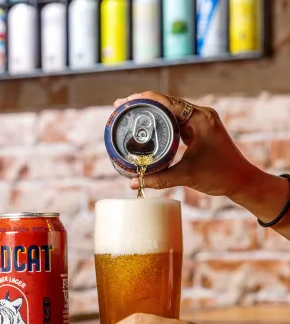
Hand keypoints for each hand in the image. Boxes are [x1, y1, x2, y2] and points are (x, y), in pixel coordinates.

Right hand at [114, 91, 289, 236]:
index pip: (168, 102)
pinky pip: (176, 120)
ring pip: (171, 110)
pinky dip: (160, 121)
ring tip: (129, 113)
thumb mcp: (186, 176)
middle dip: (143, 103)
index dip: (144, 99)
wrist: (242, 181)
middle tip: (121, 107)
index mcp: (200, 119)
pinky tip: (147, 125)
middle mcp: (201, 115)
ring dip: (151, 111)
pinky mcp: (199, 129)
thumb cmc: (220, 175)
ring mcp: (200, 121)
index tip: (125, 101)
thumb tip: (133, 183)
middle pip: (167, 102)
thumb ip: (159, 179)